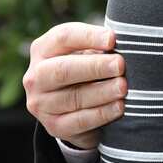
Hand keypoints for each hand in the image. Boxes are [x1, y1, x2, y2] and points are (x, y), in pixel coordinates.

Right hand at [23, 22, 124, 149]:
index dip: (88, 37)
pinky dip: (101, 114)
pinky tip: (119, 107)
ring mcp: (41, 103)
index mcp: (43, 49)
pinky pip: (79, 121)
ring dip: (102, 92)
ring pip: (73, 98)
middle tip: (120, 65)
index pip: (63, 37)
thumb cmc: (86, 67)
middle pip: (63, 70)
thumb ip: (100, 46)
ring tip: (123, 87)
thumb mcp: (87, 51)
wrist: (72, 107)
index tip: (113, 39)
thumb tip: (127, 43)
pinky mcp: (54, 126)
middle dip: (95, 67)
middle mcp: (36, 76)